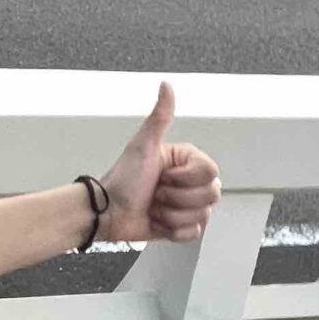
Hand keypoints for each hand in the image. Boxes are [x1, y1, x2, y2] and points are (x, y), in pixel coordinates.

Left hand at [98, 82, 221, 244]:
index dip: (186, 178)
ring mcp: (185, 206)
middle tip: (156, 193)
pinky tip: (159, 222)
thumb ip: (159, 117)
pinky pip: (194, 234)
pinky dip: (174, 231)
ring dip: (172, 215)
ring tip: (154, 207)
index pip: (211, 172)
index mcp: (186, 162)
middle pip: (211, 195)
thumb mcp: (142, 146)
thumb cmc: (122, 179)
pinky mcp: (179, 227)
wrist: (107, 213)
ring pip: (202, 216)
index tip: (163, 175)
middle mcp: (189, 183)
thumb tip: (166, 85)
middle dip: (178, 198)